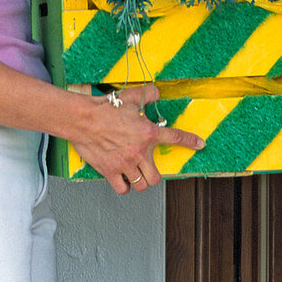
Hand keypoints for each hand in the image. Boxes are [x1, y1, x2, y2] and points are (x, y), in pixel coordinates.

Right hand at [69, 83, 204, 193]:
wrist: (82, 118)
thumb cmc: (104, 108)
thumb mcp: (130, 96)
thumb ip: (148, 95)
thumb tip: (157, 92)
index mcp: (148, 133)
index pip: (175, 137)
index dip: (190, 141)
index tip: (199, 144)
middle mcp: (139, 152)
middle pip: (156, 176)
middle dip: (154, 174)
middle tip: (149, 168)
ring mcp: (125, 164)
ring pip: (142, 185)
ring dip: (141, 181)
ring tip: (136, 174)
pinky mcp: (110, 171)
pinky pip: (123, 188)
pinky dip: (124, 186)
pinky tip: (123, 179)